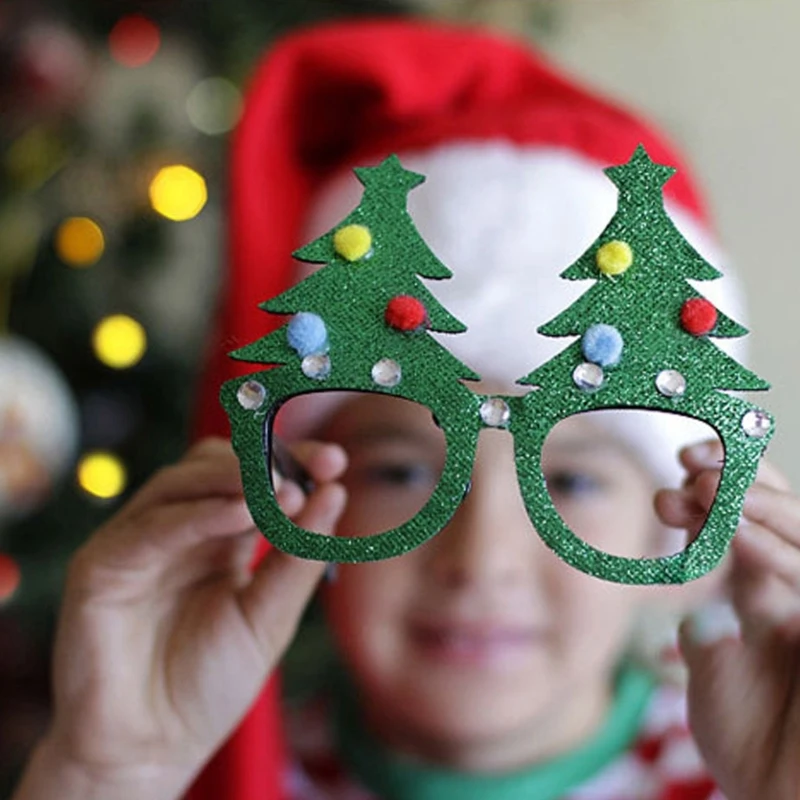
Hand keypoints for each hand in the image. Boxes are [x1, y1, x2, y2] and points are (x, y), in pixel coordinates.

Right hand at [13, 437, 346, 799]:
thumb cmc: (210, 684)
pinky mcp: (101, 565)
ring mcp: (137, 543)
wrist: (152, 751)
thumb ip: (298, 557)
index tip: (335, 459)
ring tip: (283, 489)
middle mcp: (176, 531)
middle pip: (214, 467)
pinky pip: (151, 527)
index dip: (291, 462)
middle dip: (265, 462)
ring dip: (234, 479)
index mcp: (217, 539)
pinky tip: (240, 513)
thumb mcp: (270, 617)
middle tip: (312, 469)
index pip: (252, 481)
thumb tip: (335, 492)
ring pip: (180, 484)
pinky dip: (197, 515)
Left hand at [656, 440, 799, 799]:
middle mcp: (797, 596)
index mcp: (766, 599)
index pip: (744, 528)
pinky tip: (739, 531)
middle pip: (779, 517)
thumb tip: (692, 608)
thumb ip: (703, 634)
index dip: (714, 495)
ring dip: (753, 504)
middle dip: (737, 481)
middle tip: (690, 460)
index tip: (672, 477)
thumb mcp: (712, 676)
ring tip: (707, 479)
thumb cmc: (752, 747)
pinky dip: (775, 554)